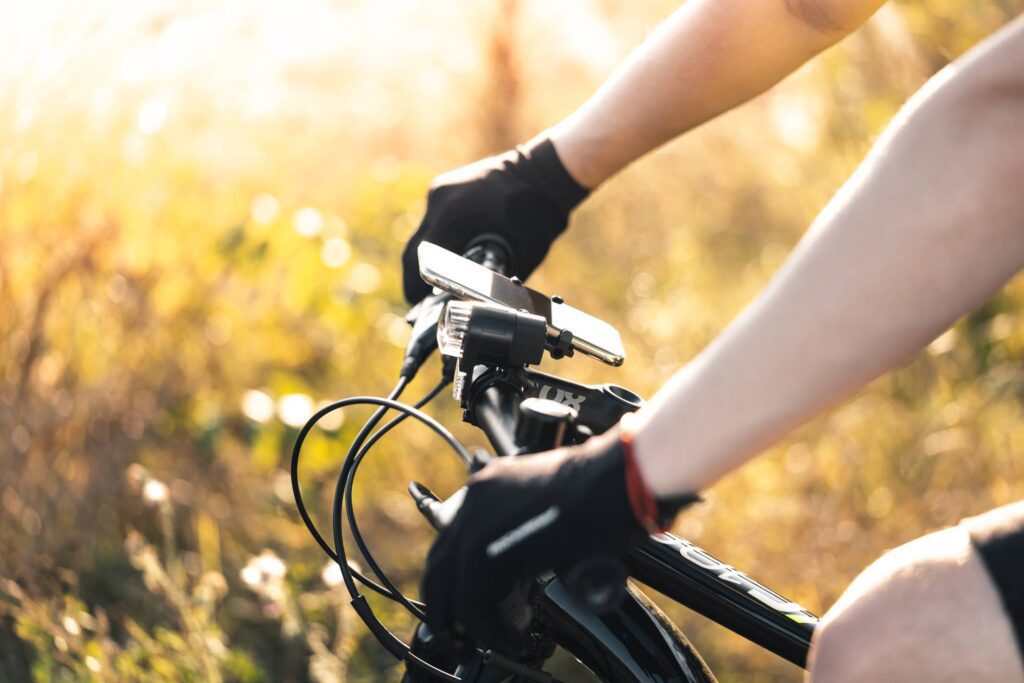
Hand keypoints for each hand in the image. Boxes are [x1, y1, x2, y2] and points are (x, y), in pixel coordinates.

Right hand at [401, 138, 587, 303]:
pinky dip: (439, 238)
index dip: (415, 287)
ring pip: (422, 233)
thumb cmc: (538, 213)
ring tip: (439, 277)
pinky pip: (434, 219)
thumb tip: (481, 301)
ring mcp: (441, 190)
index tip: (417, 304)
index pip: (418, 262)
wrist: (545, 172)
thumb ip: (494, 277)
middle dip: (416, 275)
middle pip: (415, 249)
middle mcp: (440, 200)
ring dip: (427, 256)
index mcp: (453, 217)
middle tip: (423, 297)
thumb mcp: (520, 254)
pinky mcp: (446, 186)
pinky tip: (452, 251)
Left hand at [420, 428, 692, 651]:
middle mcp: (474, 500)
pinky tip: (516, 636)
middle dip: (450, 606)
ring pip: (449, 589)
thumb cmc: (605, 491)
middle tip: (467, 632)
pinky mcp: (488, 553)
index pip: (452, 538)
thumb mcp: (552, 502)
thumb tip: (521, 565)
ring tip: (502, 639)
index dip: (458, 577)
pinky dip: (490, 629)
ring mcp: (475, 525)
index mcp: (489, 485)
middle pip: (439, 564)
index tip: (471, 601)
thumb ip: (527, 526)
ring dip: (472, 623)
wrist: (618, 481)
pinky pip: (472, 604)